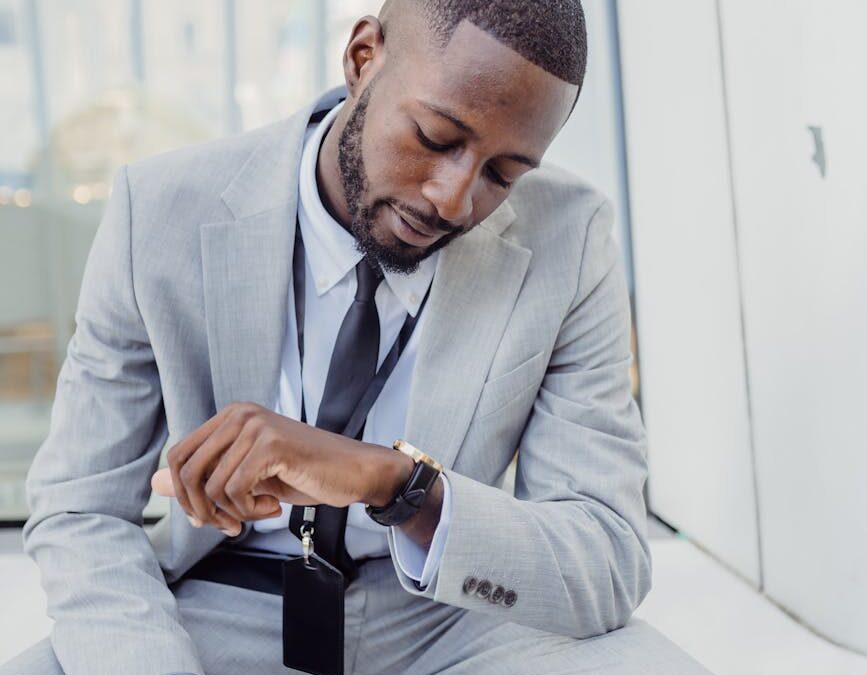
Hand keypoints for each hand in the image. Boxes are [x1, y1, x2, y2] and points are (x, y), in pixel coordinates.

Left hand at [151, 402, 408, 535]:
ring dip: (232, 513)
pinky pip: (235, 490)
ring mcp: (255, 426)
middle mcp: (239, 414)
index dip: (183, 495)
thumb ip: (204, 478)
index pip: (179, 455)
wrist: (354, 472)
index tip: (207, 519)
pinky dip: (249, 511)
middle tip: (229, 526)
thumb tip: (156, 483)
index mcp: (231, 416)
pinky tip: (273, 508)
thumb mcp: (248, 478)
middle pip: (186, 470)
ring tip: (260, 513)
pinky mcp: (270, 444)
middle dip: (200, 509)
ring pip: (211, 485)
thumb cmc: (305, 474)